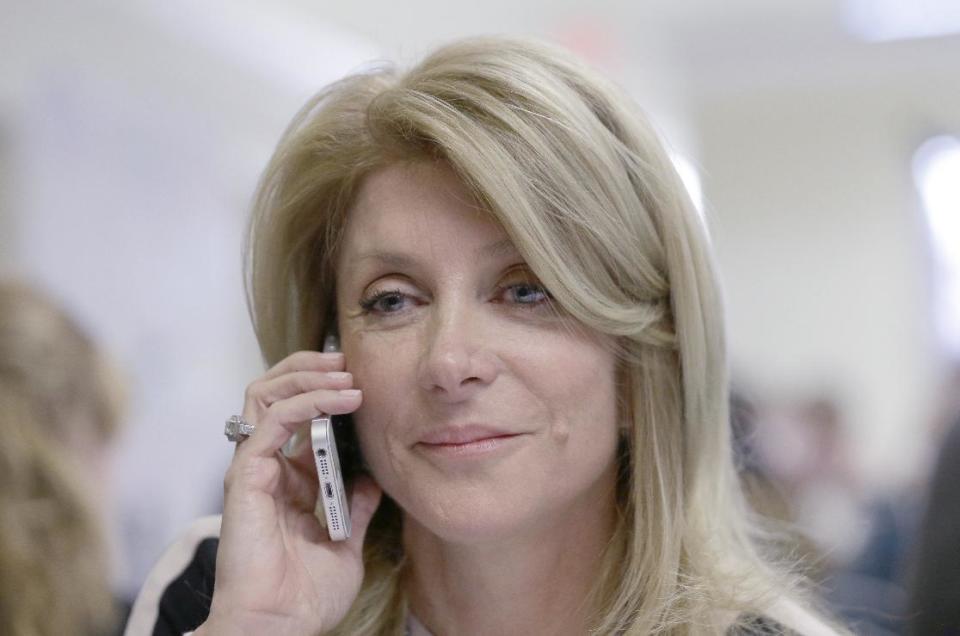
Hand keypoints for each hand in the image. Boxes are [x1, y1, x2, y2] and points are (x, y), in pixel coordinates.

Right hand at [200, 351, 381, 635]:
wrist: (281, 625)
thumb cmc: (305, 596)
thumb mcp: (345, 544)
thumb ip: (355, 508)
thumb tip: (371, 480)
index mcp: (286, 480)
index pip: (295, 414)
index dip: (323, 389)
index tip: (359, 380)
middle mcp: (265, 466)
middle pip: (274, 392)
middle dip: (311, 368)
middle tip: (349, 361)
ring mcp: (253, 468)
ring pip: (265, 394)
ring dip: (308, 375)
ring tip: (345, 373)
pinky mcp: (246, 475)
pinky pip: (272, 421)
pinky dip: (306, 401)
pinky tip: (339, 398)